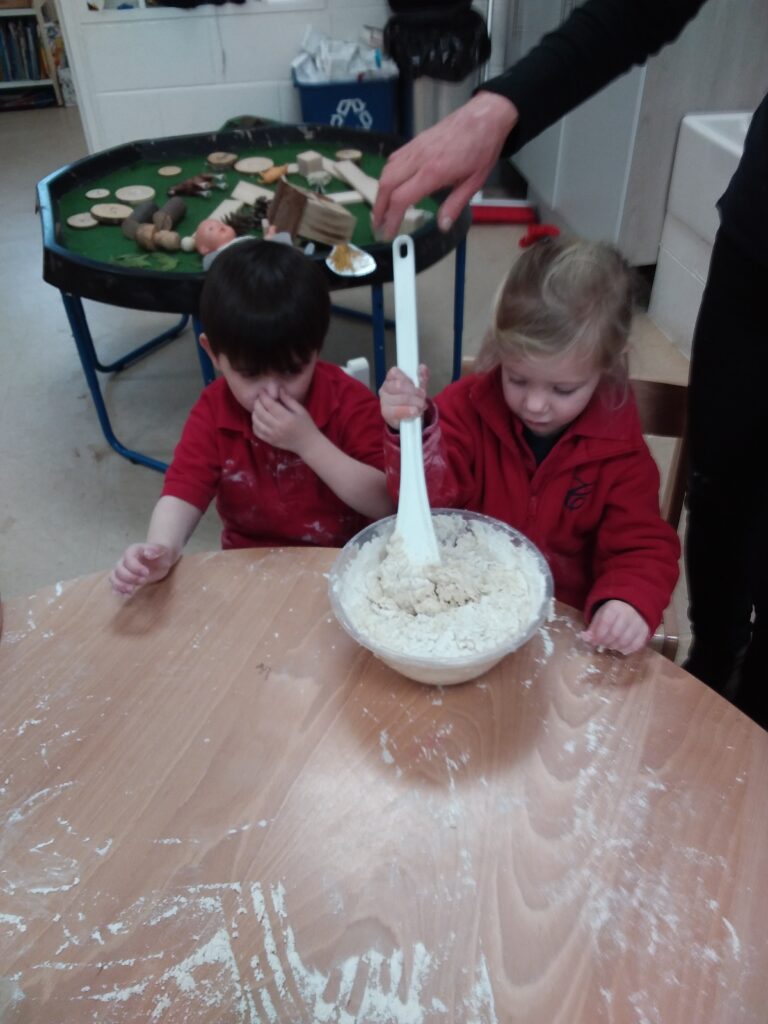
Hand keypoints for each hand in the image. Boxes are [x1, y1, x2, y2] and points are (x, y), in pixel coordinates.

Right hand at [109, 543, 175, 595]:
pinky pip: (115, 584)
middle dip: (130, 577)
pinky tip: (127, 595)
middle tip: (144, 581)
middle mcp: (125, 559)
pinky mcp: (124, 579)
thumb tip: (148, 554)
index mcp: (133, 550)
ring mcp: (123, 569)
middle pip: (119, 569)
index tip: (147, 573)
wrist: (160, 559)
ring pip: (113, 577)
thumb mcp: (163, 550)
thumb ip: (156, 550)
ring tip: (131, 590)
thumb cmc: (161, 554)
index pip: (128, 558)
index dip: (135, 567)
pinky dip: (119, 590)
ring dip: (120, 585)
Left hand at [251, 389, 317, 454]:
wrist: (308, 444)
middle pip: (260, 413)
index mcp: (287, 418)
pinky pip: (257, 432)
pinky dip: (254, 424)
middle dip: (257, 403)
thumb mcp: (301, 410)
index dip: (264, 396)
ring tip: (258, 408)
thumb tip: (279, 389)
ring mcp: (273, 436)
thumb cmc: (306, 425)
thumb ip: (289, 400)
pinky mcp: (270, 441)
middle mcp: (278, 427)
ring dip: (254, 413)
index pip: (270, 405)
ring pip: (256, 422)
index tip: (262, 391)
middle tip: (259, 399)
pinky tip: (258, 419)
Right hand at [372, 92, 518, 238]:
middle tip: (378, 224)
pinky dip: (387, 175)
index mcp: (433, 172)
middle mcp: (419, 159)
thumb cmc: (482, 148)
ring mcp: (415, 147)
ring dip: (380, 192)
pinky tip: (391, 185)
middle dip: (379, 207)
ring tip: (382, 208)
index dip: (391, 218)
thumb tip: (443, 226)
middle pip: (386, 184)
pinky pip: (394, 159)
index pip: (401, 199)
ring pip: (387, 170)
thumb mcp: (474, 183)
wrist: (485, 116)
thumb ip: (455, 205)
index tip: (388, 232)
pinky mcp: (416, 141)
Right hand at [379, 365, 427, 428]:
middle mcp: (384, 388)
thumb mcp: (418, 386)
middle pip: (399, 385)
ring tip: (421, 406)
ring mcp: (384, 401)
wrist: (406, 416)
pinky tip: (416, 412)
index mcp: (390, 378)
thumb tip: (422, 368)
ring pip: (401, 398)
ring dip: (415, 402)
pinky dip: (410, 411)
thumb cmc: (411, 398)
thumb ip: (422, 376)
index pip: (395, 372)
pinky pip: (399, 411)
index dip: (408, 378)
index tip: (416, 385)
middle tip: (423, 396)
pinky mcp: (386, 413)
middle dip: (414, 391)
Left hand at [580, 600, 649, 655]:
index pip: (605, 623)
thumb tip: (586, 638)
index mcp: (614, 607)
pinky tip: (621, 649)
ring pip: (626, 640)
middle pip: (615, 634)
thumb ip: (593, 627)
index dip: (598, 635)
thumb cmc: (613, 612)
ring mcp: (639, 622)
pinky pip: (637, 644)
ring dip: (615, 647)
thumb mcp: (600, 615)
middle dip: (606, 642)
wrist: (632, 605)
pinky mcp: (646, 630)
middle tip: (602, 645)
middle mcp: (628, 614)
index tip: (594, 642)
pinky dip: (627, 650)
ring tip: (611, 646)